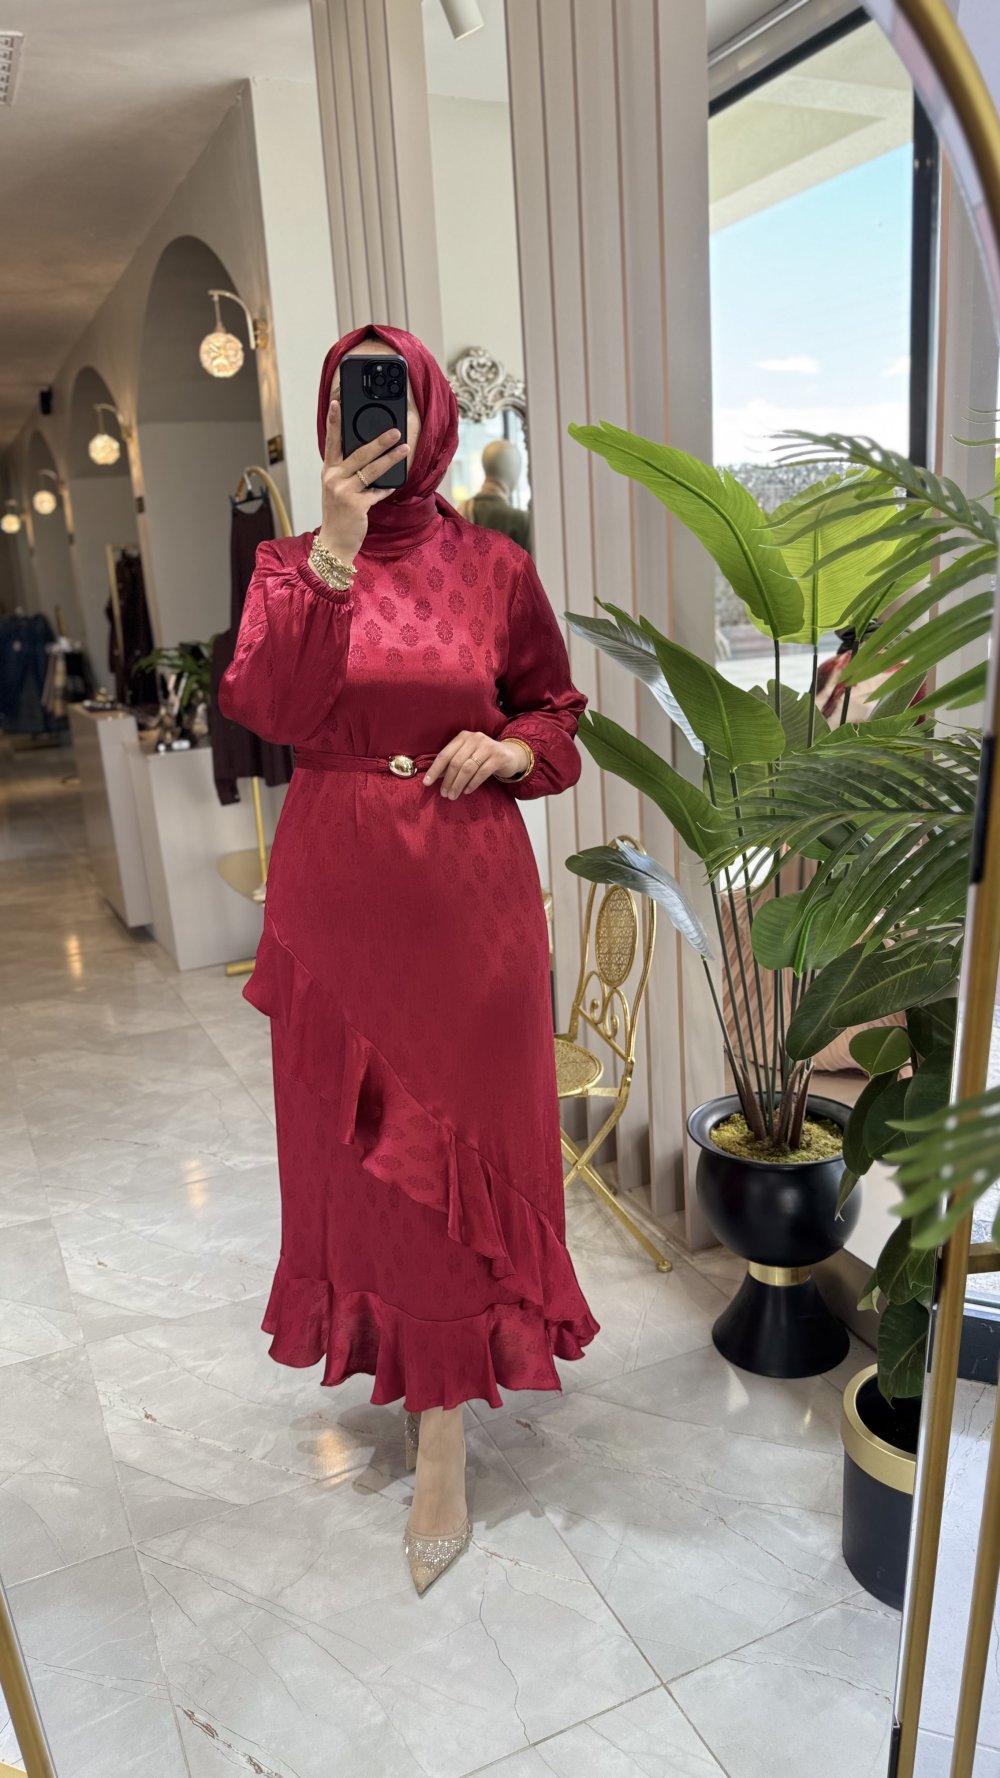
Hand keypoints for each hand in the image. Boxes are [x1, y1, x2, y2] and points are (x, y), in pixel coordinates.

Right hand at [317, 397, 409, 563]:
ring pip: (371, 470)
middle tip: (395, 431)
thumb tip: (371, 455)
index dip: (334, 421)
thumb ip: (347, 472)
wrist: (334, 543)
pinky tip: (394, 485)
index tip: (337, 403)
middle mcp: (333, 478)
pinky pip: (377, 492)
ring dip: (391, 459)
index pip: (331, 441)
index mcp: (329, 470)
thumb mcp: (337, 489)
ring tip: (405, 449)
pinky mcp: (356, 505)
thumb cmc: (339, 514)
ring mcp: (344, 491)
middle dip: (379, 440)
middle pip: (359, 453)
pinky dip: (386, 489)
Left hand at [423, 731, 529, 798]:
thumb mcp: (467, 756)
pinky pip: (482, 773)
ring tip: (453, 796)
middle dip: (448, 780)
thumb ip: (452, 763)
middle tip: (444, 794)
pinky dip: (472, 784)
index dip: (435, 770)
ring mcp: (488, 746)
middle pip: (456, 762)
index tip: (426, 783)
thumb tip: (434, 777)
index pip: (445, 754)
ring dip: (458, 784)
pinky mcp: (498, 756)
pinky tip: (467, 791)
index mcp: (463, 737)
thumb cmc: (483, 757)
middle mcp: (475, 738)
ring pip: (468, 768)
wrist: (510, 755)